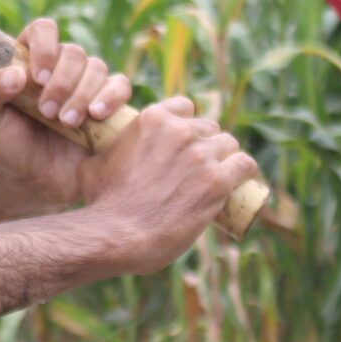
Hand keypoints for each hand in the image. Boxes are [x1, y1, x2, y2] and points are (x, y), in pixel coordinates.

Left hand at [0, 17, 131, 210]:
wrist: (37, 181)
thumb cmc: (9, 144)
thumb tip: (15, 74)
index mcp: (29, 59)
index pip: (42, 30)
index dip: (44, 46)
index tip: (37, 77)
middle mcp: (60, 66)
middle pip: (73, 52)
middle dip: (61, 82)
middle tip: (48, 112)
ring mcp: (87, 83)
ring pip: (97, 67)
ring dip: (82, 93)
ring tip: (67, 122)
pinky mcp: (110, 102)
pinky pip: (121, 85)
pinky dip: (111, 96)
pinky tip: (96, 115)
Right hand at [75, 95, 257, 270]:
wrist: (117, 235)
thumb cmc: (102, 203)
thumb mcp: (95, 162)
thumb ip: (109, 148)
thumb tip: (107, 148)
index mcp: (152, 119)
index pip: (184, 107)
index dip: (187, 124)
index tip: (185, 141)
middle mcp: (180, 131)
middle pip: (209, 127)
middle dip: (206, 144)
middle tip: (200, 167)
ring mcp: (201, 155)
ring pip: (229, 144)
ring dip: (226, 158)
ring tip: (221, 176)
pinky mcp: (217, 181)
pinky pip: (245, 165)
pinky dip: (245, 172)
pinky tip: (242, 180)